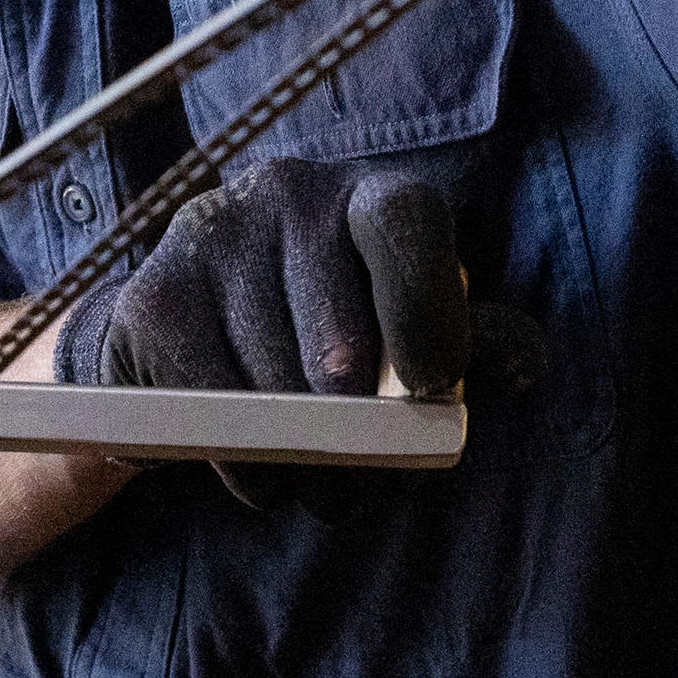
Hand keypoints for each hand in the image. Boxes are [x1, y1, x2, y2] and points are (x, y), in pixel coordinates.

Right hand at [80, 158, 486, 512]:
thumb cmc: (335, 326)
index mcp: (369, 194)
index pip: (405, 224)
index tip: (430, 387)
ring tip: (316, 483)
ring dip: (302, 461)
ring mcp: (212, 236)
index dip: (424, 310)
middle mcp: (288, 193)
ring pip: (273, 387)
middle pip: (338, 336)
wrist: (198, 326)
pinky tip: (259, 464)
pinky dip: (242, 461)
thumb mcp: (409, 323)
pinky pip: (208, 407)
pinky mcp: (153, 297)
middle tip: (369, 484)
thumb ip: (470, 343)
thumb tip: (524, 364)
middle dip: (361, 436)